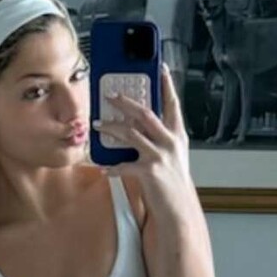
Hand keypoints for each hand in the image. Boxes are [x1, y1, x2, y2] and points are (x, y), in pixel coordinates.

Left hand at [92, 63, 193, 211]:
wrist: (179, 208)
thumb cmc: (172, 182)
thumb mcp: (172, 155)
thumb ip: (159, 138)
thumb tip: (137, 126)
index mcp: (177, 135)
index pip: (172, 104)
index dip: (167, 85)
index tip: (161, 68)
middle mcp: (170, 142)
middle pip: (145, 113)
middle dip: (125, 102)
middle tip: (110, 95)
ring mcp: (160, 155)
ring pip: (130, 133)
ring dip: (111, 127)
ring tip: (97, 124)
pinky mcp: (149, 171)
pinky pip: (124, 164)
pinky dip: (112, 167)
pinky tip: (104, 168)